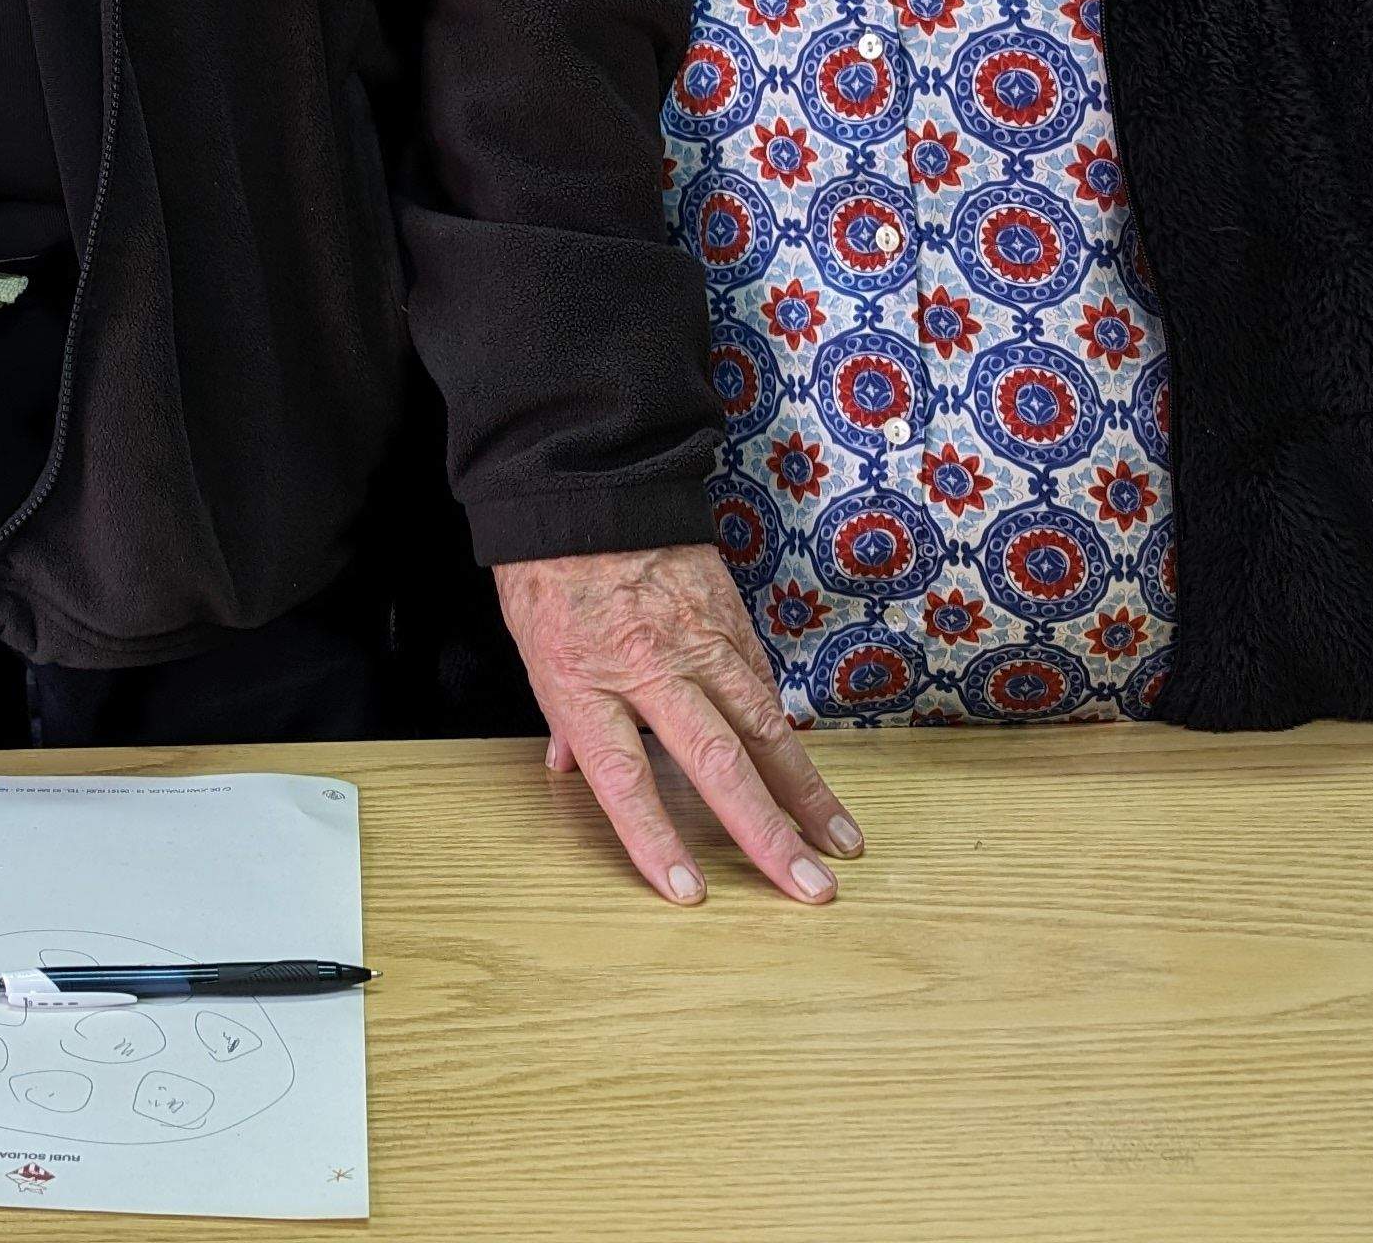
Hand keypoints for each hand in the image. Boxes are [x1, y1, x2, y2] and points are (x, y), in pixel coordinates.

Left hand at [495, 544, 861, 907]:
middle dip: (766, 834)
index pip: (622, 778)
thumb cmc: (547, 567)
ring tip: (840, 842)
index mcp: (584, 679)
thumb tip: (570, 768)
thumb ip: (564, 717)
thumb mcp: (532, 647)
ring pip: (763, 724)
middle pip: (715, 762)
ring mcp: (697, 639)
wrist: (583, 481)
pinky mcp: (729, 615)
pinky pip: (762, 681)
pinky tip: (812, 772)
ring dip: (805, 791)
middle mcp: (648, 665)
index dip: (654, 838)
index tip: (689, 891)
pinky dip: (788, 730)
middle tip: (808, 888)